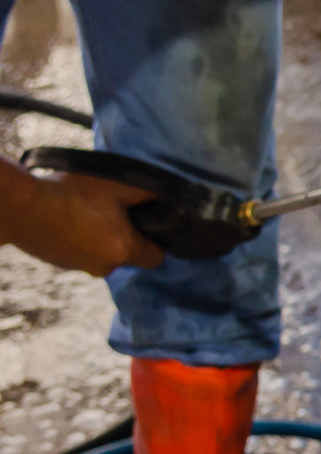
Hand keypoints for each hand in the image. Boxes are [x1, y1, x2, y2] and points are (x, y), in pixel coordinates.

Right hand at [8, 172, 165, 275]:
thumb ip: (150, 193)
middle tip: (114, 210)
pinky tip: (71, 218)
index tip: (149, 223)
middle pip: (130, 255)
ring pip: (104, 254)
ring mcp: (79, 268)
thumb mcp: (118, 185)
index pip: (156, 258)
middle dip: (128, 235)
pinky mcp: (60, 264)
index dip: (157, 241)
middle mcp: (104, 267)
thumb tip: (169, 196)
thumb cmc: (70, 193)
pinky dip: (81, 239)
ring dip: (102, 236)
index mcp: (123, 251)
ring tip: (88, 211)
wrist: (18, 206)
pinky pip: (82, 253)